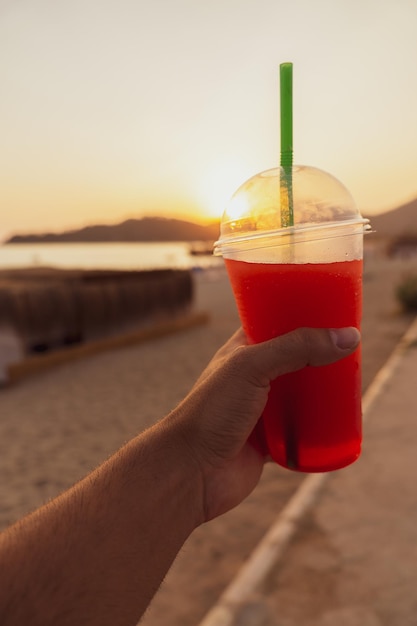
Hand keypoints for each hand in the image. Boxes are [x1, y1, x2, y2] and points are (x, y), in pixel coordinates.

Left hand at [170, 326, 359, 522]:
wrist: (191, 471)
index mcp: (242, 351)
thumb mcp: (253, 367)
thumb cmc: (212, 411)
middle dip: (320, 356)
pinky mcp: (269, 440)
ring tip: (353, 383)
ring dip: (323, 391)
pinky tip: (341, 421)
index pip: (275, 322)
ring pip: (300, 395)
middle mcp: (251, 376)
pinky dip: (319, 427)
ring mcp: (261, 409)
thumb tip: (348, 336)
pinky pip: (301, 430)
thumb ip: (297, 348)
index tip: (333, 311)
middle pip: (295, 359)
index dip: (302, 315)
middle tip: (352, 350)